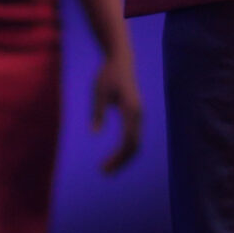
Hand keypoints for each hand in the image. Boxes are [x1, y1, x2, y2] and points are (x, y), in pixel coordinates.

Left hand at [90, 47, 143, 175]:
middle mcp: (139, 114)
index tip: (103, 167)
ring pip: (136, 143)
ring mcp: (139, 115)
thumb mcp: (98, 91)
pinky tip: (114, 156)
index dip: (117, 157)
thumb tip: (94, 133)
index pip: (128, 141)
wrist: (121, 60)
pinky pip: (134, 137)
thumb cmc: (108, 74)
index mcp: (131, 109)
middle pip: (134, 146)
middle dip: (120, 162)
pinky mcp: (136, 115)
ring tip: (106, 167)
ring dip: (123, 158)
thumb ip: (97, 111)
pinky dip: (125, 149)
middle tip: (103, 172)